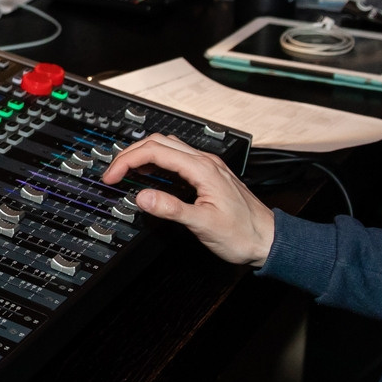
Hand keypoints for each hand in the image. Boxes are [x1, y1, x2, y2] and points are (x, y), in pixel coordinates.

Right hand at [102, 134, 276, 266]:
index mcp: (203, 169)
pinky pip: (177, 158)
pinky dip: (157, 161)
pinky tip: (151, 174)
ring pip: (168, 147)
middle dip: (131, 153)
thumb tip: (142, 197)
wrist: (268, 240)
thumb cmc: (244, 234)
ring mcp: (208, 167)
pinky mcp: (209, 175)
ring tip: (126, 170)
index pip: (155, 151)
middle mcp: (205, 162)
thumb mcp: (203, 225)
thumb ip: (171, 209)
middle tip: (112, 172)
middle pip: (159, 142)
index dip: (128, 160)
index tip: (112, 176)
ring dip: (143, 154)